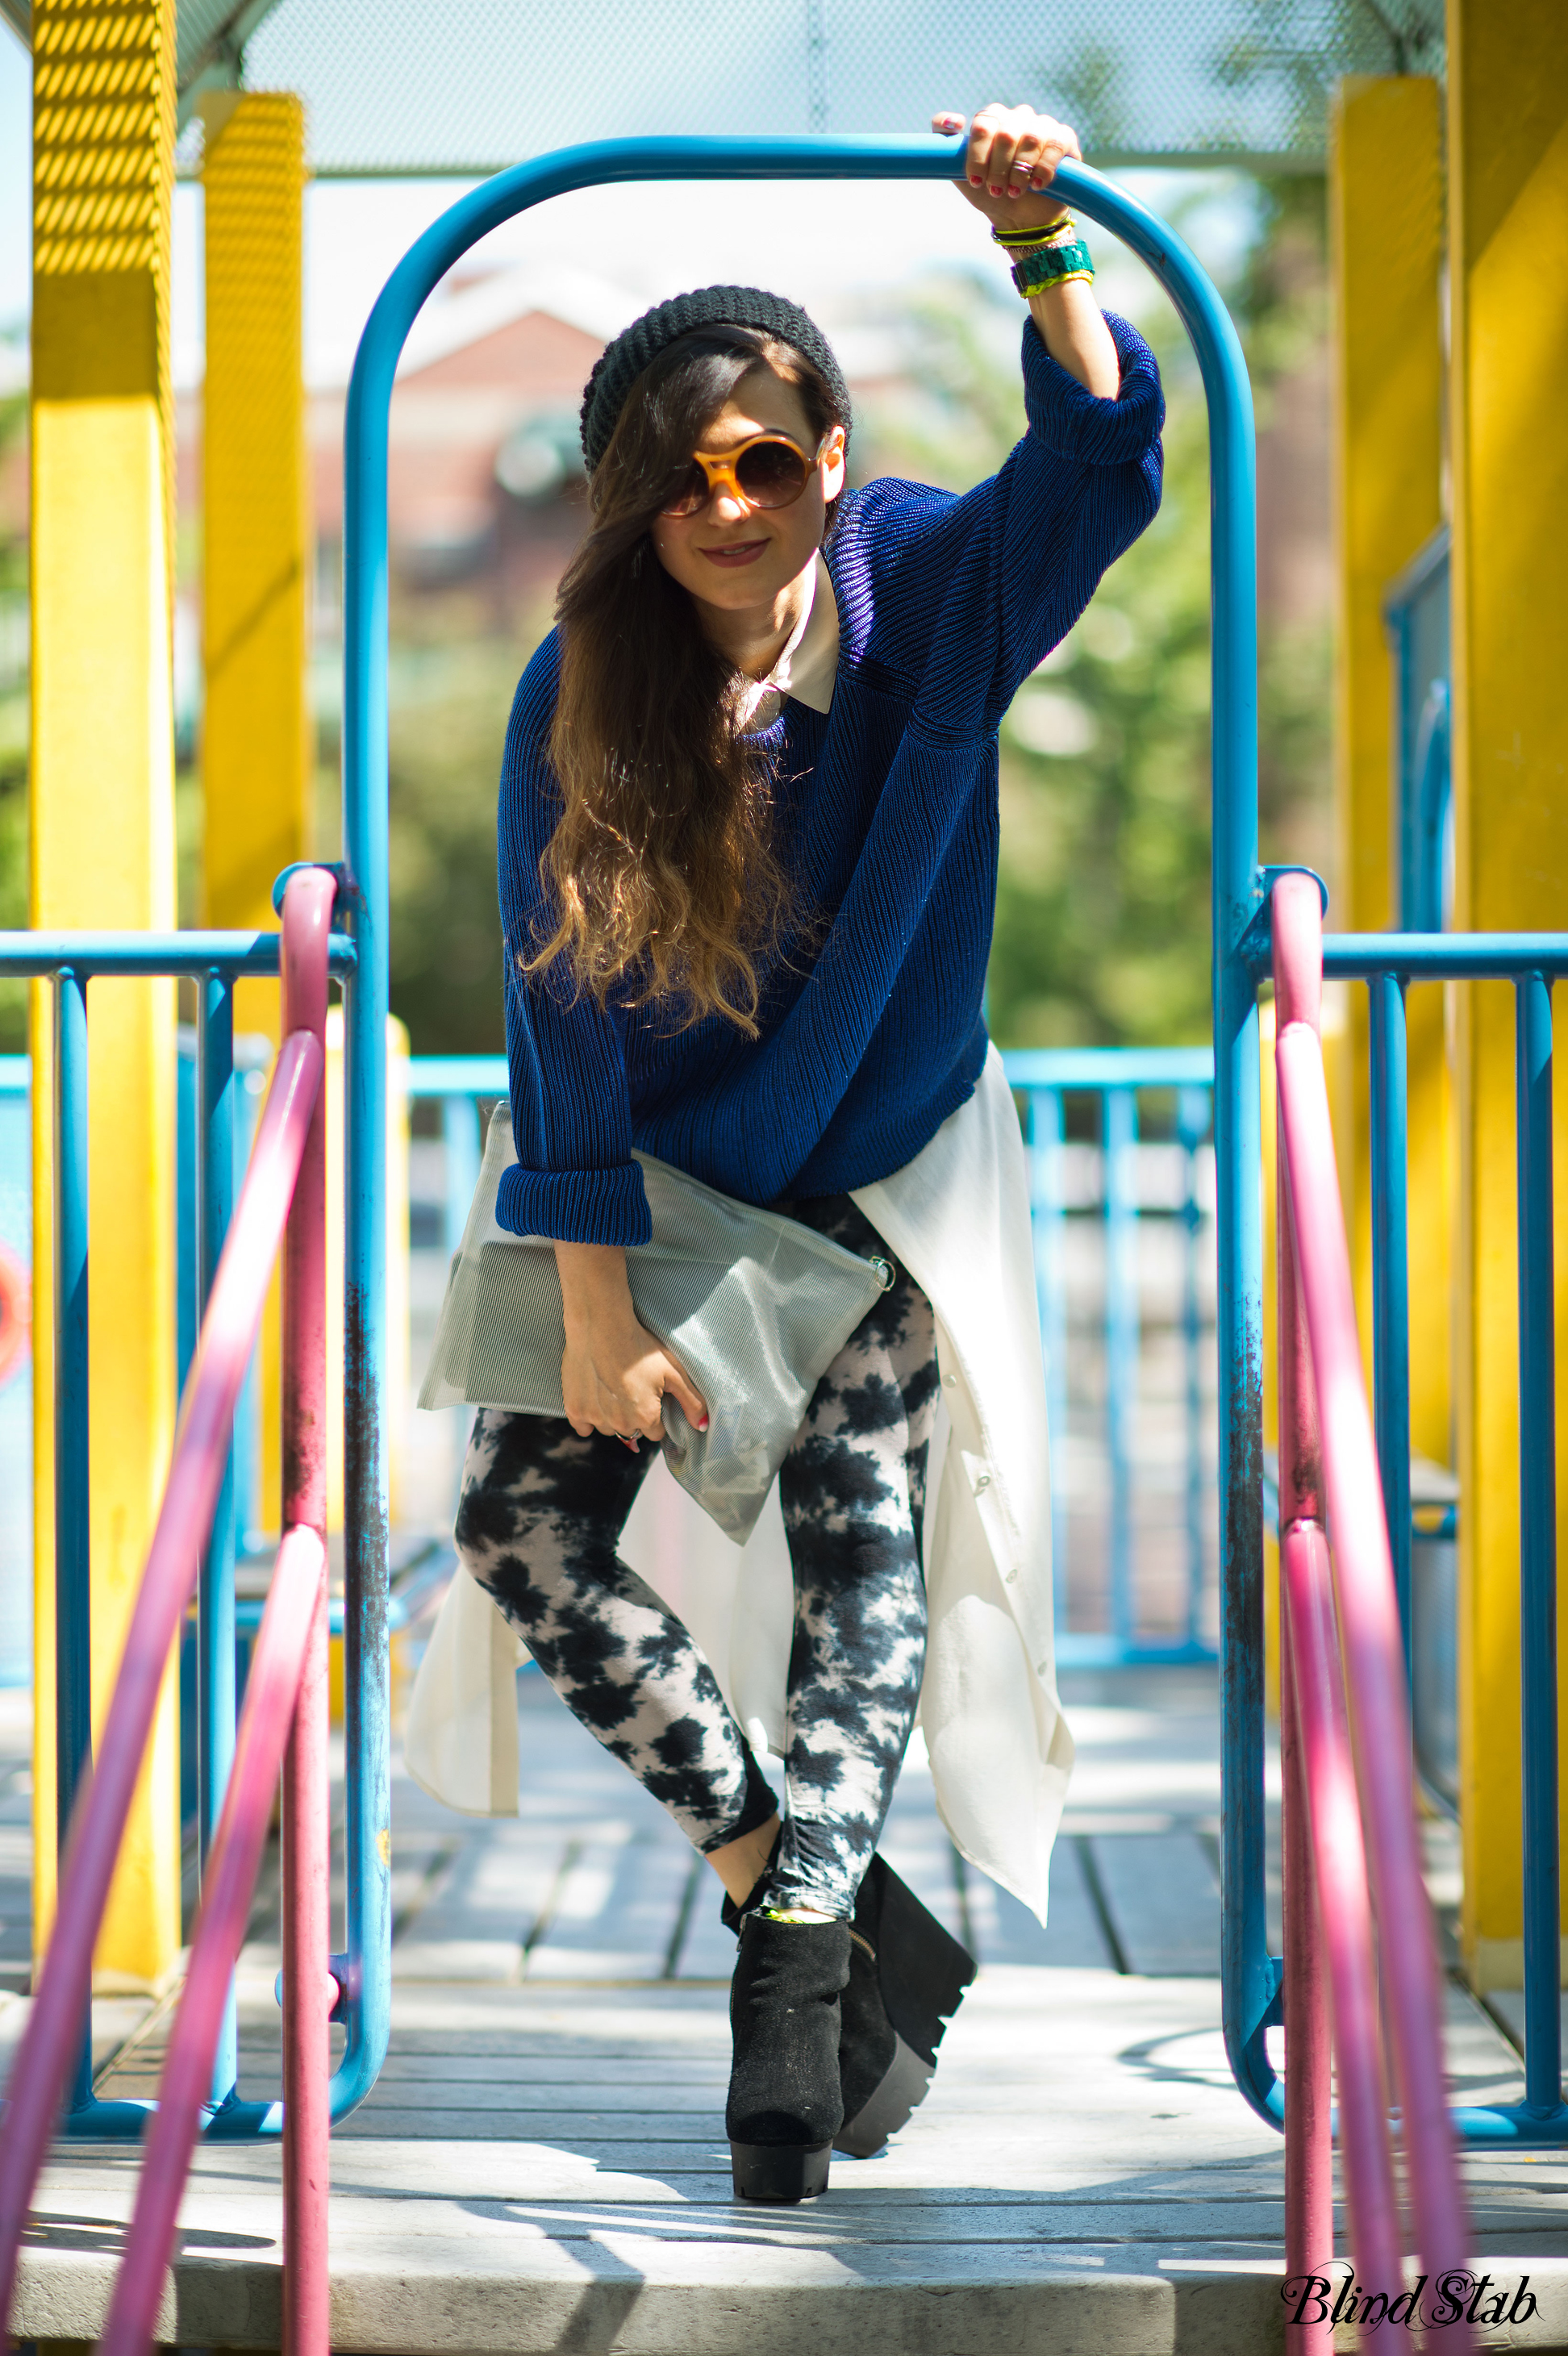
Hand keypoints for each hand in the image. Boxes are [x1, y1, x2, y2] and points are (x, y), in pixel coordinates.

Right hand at [556, 1240, 707, 1446]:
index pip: (656, 1432)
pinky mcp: (575, 1409)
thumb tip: (702, 1426)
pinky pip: (583, 1427)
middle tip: (632, 1387)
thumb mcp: (674, 1371)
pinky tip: (595, 1399)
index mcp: (646, 1417)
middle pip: (632, 1431)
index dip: (656, 1414)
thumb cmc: (641, 1347)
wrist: (602, 1326)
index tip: (651, 1395)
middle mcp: (620, 1424)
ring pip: (608, 1428)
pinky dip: (588, 1417)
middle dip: (634, 1415)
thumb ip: (691, 1402)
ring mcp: (595, 1418)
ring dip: (612, 1416)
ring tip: (613, 1387)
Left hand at [932, 105, 1080, 233]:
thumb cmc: (991, 193)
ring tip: (1015, 192)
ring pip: (1031, 137)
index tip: (975, 180)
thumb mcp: (961, 174)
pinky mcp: (1065, 139)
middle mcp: (1018, 117)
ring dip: (1020, 171)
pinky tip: (1037, 185)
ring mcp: (1043, 125)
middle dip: (999, 168)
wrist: (1021, 220)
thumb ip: (945, 146)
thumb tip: (954, 122)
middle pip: (1006, 132)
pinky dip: (1044, 168)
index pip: (984, 123)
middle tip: (997, 191)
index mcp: (993, 119)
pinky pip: (1056, 143)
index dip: (978, 154)